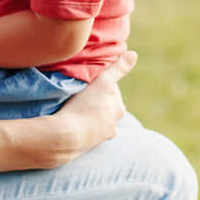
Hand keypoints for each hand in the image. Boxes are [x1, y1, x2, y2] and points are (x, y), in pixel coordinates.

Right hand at [47, 49, 135, 163]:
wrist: (66, 136)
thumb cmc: (85, 106)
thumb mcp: (103, 82)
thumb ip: (118, 68)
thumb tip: (134, 54)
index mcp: (118, 109)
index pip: (110, 91)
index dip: (99, 84)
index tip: (86, 82)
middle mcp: (113, 125)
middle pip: (104, 106)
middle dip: (95, 101)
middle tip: (79, 95)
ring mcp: (100, 137)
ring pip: (95, 120)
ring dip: (88, 115)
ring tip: (74, 109)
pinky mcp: (86, 145)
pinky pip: (84, 131)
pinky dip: (81, 127)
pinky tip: (72, 123)